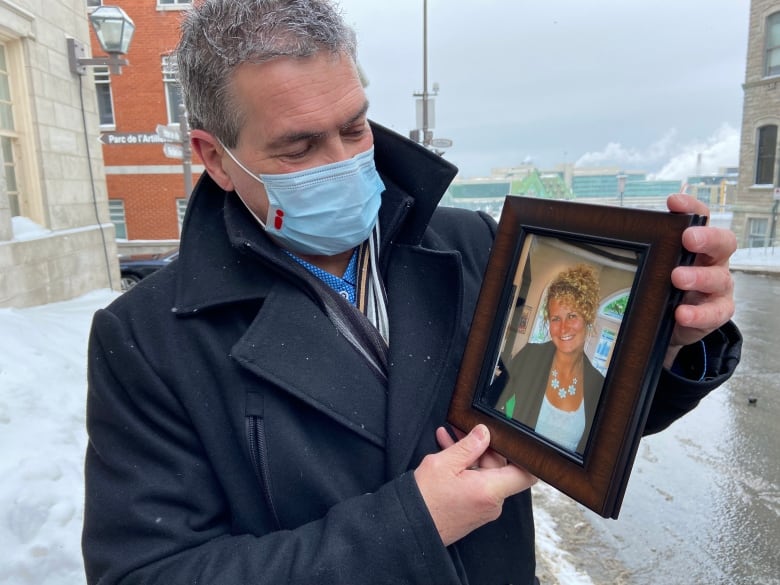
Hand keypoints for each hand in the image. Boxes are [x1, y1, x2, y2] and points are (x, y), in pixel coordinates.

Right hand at [413, 424, 536, 546]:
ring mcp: (484, 509)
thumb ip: (468, 446)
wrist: (410, 527)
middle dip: (484, 447)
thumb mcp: (444, 464)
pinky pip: (477, 485)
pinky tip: (448, 452)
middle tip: (464, 430)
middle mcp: (493, 503)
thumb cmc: (425, 499)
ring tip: (449, 437)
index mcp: (490, 490)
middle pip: (501, 469)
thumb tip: (485, 432)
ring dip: (470, 455)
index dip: (525, 456)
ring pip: (485, 475)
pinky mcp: (474, 511)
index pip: (526, 475)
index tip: (513, 440)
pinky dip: (466, 469)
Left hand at [664, 193, 735, 366]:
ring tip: (677, 277)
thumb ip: (650, 252)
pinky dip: (698, 313)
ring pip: (718, 278)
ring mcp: (718, 287)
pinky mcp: (717, 312)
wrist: (676, 322)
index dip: (691, 207)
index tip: (673, 201)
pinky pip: (714, 313)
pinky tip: (681, 313)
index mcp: (699, 245)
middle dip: (707, 237)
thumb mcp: (660, 267)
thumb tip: (611, 236)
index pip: (701, 218)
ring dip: (698, 277)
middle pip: (722, 243)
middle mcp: (713, 261)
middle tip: (688, 238)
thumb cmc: (668, 286)